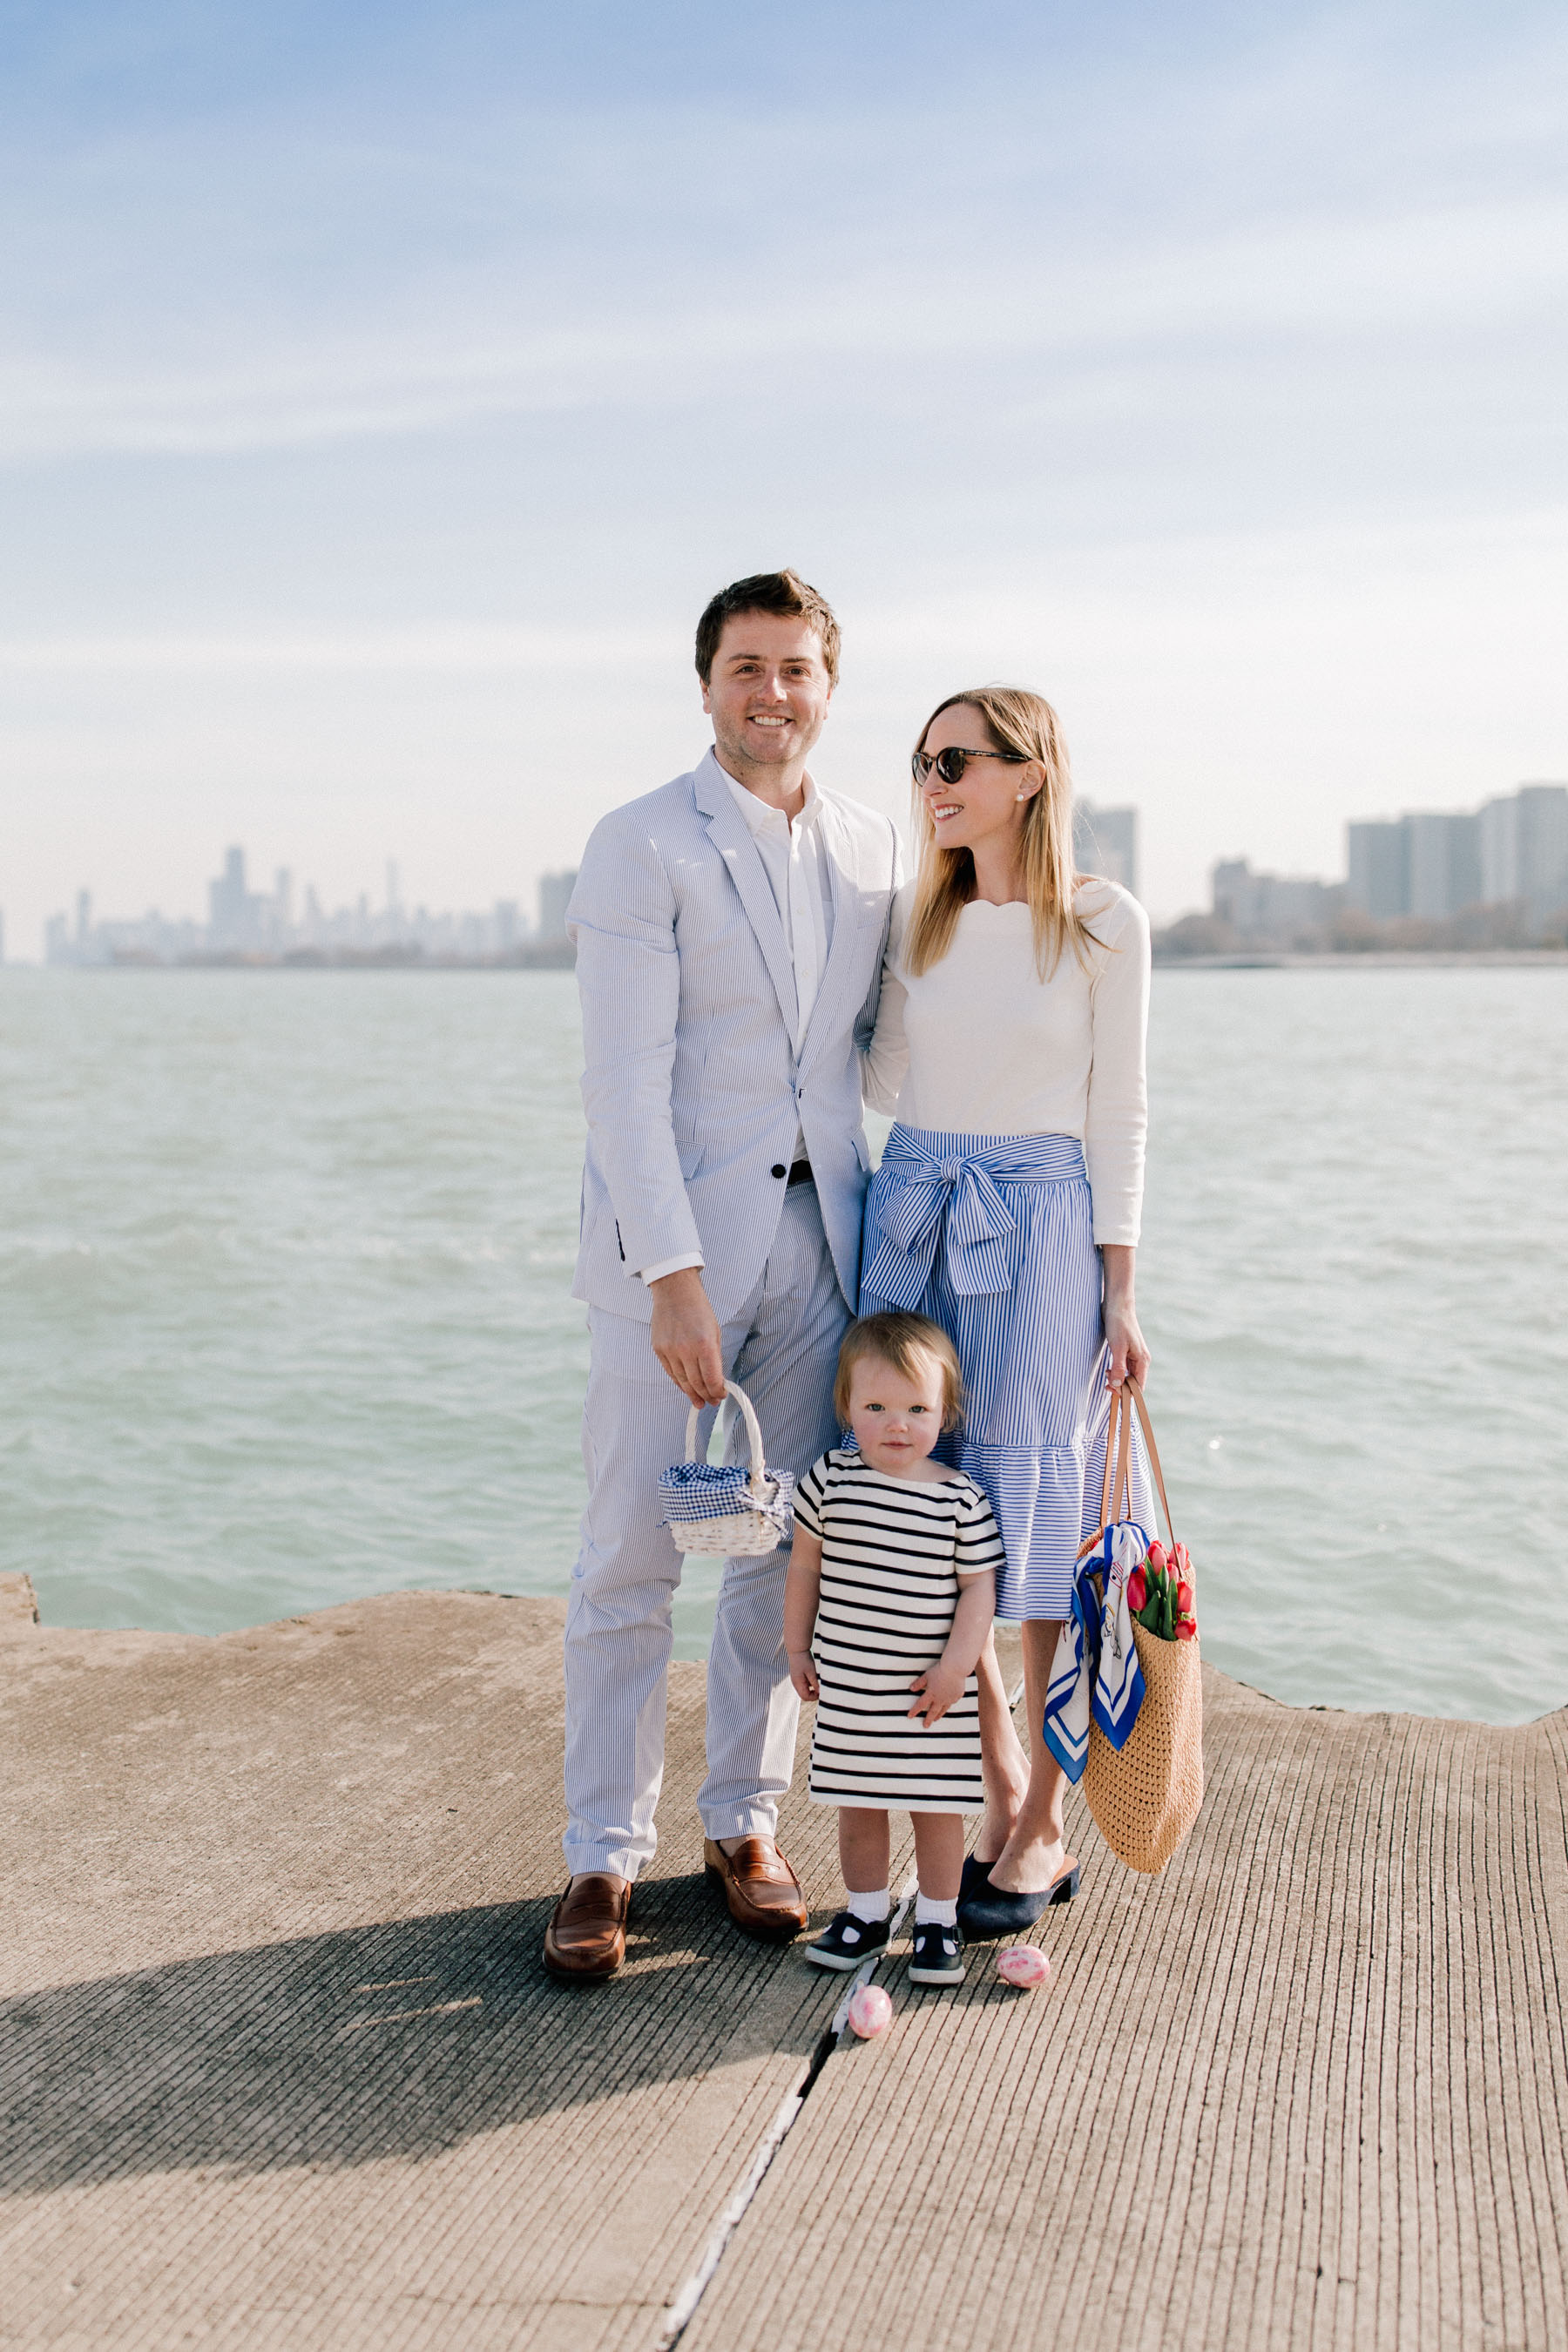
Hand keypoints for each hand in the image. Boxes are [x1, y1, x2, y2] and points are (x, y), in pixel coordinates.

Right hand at [648, 1267, 725, 1405]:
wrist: (675, 1292)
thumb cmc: (698, 1309)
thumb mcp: (716, 1332)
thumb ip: (715, 1357)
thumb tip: (716, 1379)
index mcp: (705, 1344)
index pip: (712, 1378)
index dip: (717, 1391)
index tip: (721, 1395)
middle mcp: (686, 1349)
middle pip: (697, 1383)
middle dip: (706, 1396)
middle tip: (711, 1402)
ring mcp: (670, 1350)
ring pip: (682, 1381)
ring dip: (692, 1394)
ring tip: (699, 1401)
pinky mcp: (658, 1350)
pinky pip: (670, 1373)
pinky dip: (679, 1383)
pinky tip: (686, 1388)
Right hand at [787, 1649, 819, 1700]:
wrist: (797, 1649)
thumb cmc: (804, 1660)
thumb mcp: (812, 1672)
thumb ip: (815, 1683)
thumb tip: (820, 1692)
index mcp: (798, 1684)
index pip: (805, 1697)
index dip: (814, 1697)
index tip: (822, 1691)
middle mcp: (796, 1684)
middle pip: (805, 1695)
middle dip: (813, 1694)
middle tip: (821, 1688)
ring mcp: (796, 1680)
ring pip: (805, 1690)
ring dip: (812, 1689)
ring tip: (818, 1681)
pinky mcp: (798, 1676)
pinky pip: (805, 1684)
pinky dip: (810, 1684)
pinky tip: (814, 1677)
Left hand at [907, 1662, 964, 1727]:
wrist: (955, 1669)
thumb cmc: (940, 1670)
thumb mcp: (927, 1676)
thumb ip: (919, 1683)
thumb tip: (911, 1689)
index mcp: (931, 1694)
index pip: (920, 1705)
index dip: (914, 1711)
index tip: (909, 1716)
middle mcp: (940, 1699)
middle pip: (933, 1711)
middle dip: (928, 1719)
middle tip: (925, 1726)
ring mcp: (949, 1698)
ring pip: (943, 1709)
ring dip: (939, 1715)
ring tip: (936, 1719)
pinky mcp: (957, 1695)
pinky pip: (952, 1702)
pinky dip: (949, 1705)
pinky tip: (948, 1705)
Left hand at [1100, 1243, 1150, 1390]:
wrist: (1116, 1304)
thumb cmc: (1118, 1324)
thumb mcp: (1117, 1347)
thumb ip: (1118, 1367)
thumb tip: (1118, 1385)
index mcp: (1142, 1360)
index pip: (1139, 1386)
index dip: (1127, 1393)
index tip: (1112, 1392)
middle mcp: (1140, 1360)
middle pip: (1133, 1382)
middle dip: (1121, 1387)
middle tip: (1106, 1385)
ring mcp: (1133, 1355)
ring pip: (1128, 1375)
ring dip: (1117, 1379)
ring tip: (1107, 1375)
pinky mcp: (1125, 1350)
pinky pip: (1123, 1367)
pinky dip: (1116, 1371)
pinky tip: (1108, 1369)